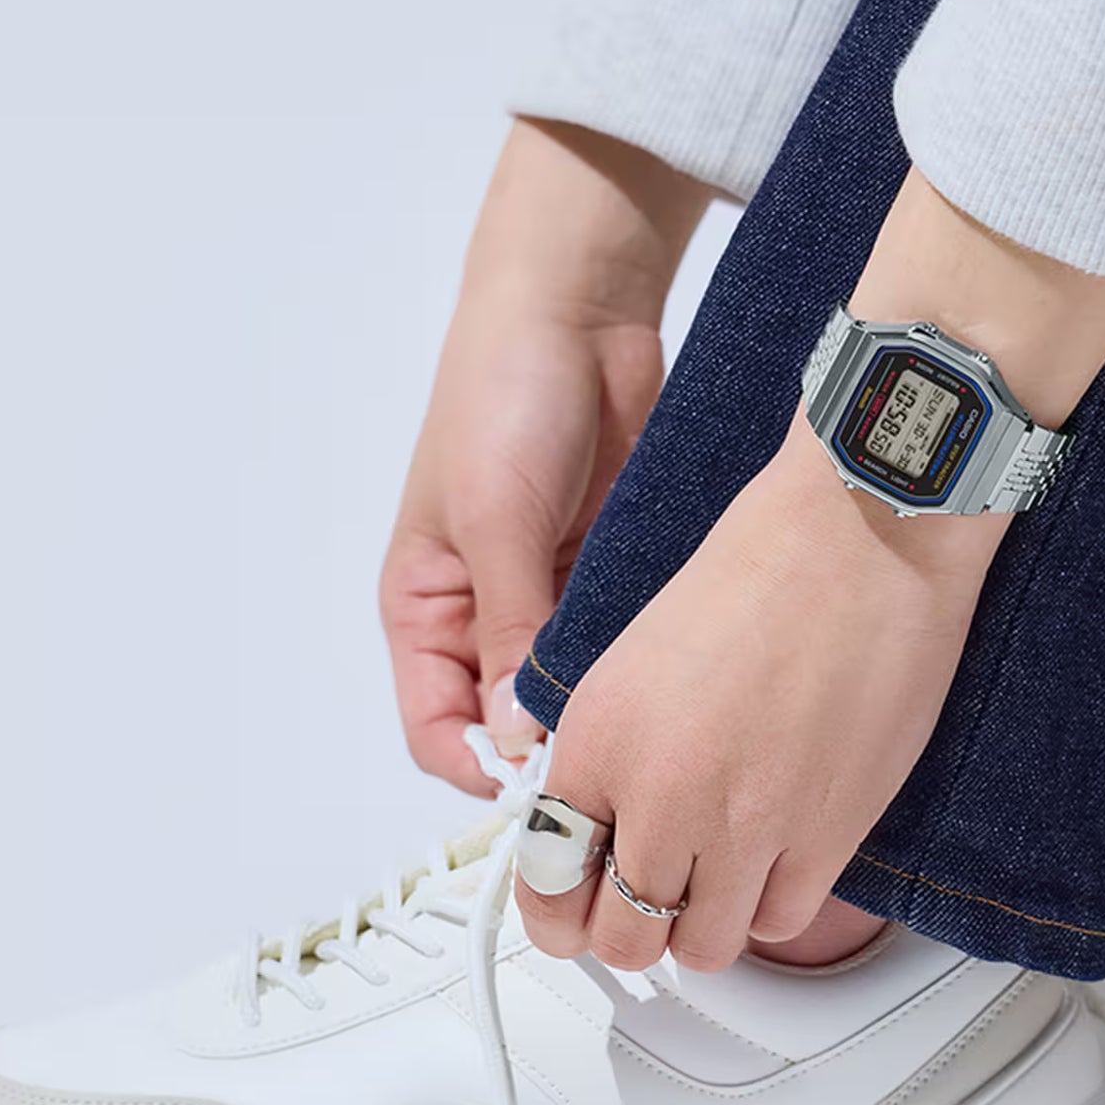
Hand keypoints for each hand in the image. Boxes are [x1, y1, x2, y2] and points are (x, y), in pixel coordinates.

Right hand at [381, 119, 710, 793]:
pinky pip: (625, 646)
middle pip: (511, 725)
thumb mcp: (495, 518)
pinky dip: (643, 667)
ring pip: (576, 692)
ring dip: (605, 712)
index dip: (478, 773)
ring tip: (653, 736)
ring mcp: (553, 601)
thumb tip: (520, 740)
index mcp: (425, 610)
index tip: (539, 796)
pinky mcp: (613, 578)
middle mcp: (486, 618)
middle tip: (613, 779)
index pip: (437, 729)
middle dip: (552, 756)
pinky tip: (679, 682)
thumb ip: (510, 630)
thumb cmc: (503, 395)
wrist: (579, 307)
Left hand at [517, 170, 1104, 967]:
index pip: (545, 880)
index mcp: (597, 742)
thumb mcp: (638, 652)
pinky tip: (771, 866)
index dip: (556, 906)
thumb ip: (611, 746)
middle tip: (643, 904)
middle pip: (618, 937)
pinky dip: (769, 909)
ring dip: (700, 927)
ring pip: (699, 950)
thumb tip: (598, 814)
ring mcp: (744, 828)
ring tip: (713, 884)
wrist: (863, 533)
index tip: (572, 906)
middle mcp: (660, 796)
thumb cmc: (766, 561)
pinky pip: (779, 923)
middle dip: (624, 929)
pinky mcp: (824, 837)